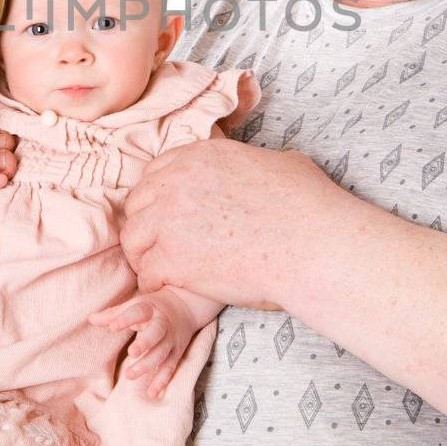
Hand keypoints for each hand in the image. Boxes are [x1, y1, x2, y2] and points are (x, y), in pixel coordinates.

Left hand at [88, 289, 196, 398]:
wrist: (186, 306)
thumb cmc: (153, 308)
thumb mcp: (135, 305)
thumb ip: (113, 314)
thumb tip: (91, 319)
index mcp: (150, 309)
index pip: (138, 311)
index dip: (126, 319)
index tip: (112, 327)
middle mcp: (163, 325)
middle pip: (156, 333)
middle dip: (145, 343)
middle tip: (131, 353)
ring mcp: (171, 340)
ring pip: (161, 354)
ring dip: (147, 365)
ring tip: (129, 375)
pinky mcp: (177, 354)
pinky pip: (170, 369)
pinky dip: (162, 381)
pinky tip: (152, 393)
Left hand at [121, 139, 350, 309]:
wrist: (312, 246)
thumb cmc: (308, 207)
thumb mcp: (281, 164)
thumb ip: (256, 162)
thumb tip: (266, 168)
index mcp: (200, 156)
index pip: (157, 173)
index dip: (161, 198)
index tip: (171, 216)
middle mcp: (176, 182)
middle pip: (138, 204)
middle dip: (148, 226)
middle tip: (164, 247)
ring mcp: (170, 220)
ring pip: (134, 239)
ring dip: (146, 256)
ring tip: (165, 271)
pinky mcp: (172, 259)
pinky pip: (147, 273)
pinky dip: (156, 284)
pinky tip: (174, 289)